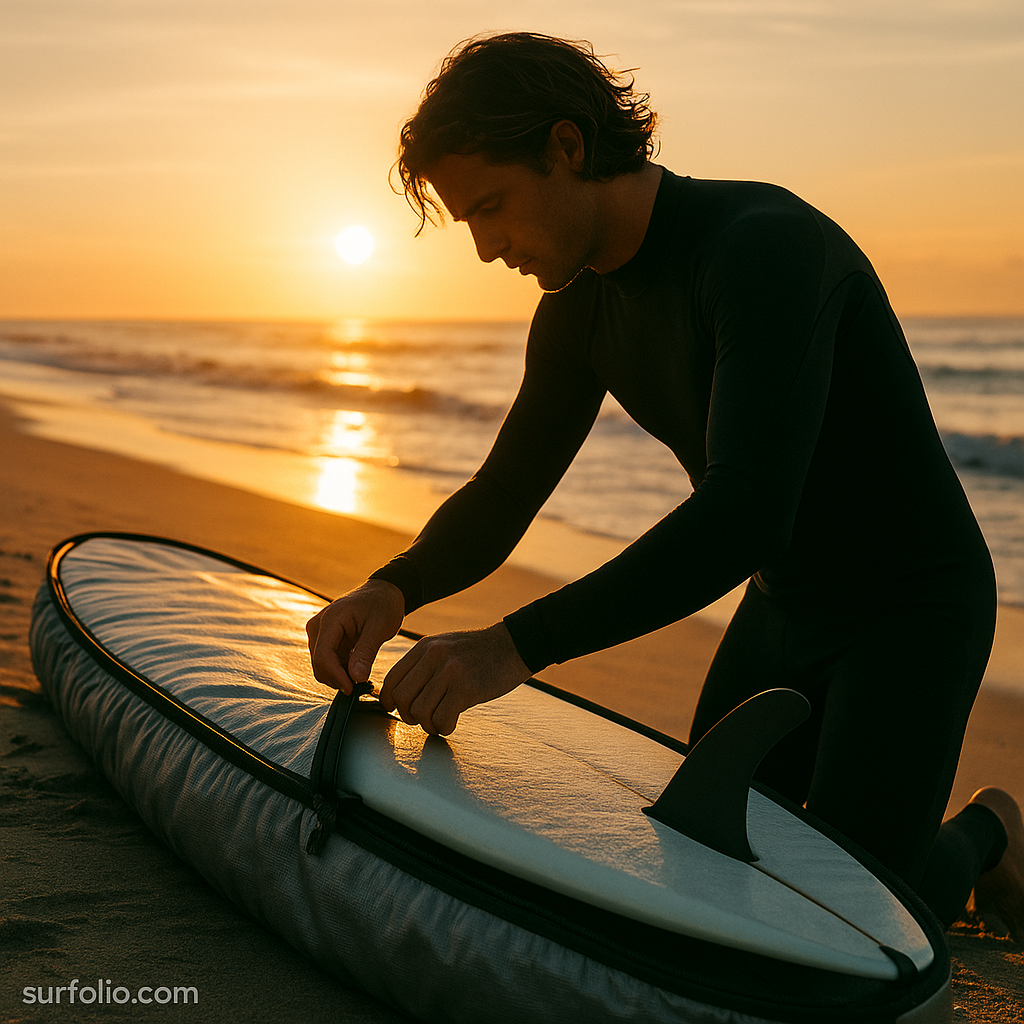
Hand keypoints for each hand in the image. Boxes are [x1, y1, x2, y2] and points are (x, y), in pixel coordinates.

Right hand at [306, 579, 404, 692]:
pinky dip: (341, 669)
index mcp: (331, 619)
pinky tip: (358, 668)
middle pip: (319, 663)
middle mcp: (318, 625)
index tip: (353, 688)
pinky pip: (328, 661)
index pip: (323, 655)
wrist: (383, 593)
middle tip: (361, 683)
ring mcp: (319, 632)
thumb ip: (366, 652)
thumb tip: (356, 678)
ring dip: (339, 675)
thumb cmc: (383, 604)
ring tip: (362, 674)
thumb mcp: (380, 627)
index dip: (336, 676)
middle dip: (338, 678)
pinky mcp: (325, 638)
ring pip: (321, 665)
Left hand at [379, 623, 530, 735]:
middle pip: (402, 697)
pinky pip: (442, 718)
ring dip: (428, 724)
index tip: (395, 710)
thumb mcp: (444, 646)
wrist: (514, 645)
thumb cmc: (479, 651)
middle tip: (422, 719)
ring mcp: (450, 672)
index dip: (389, 700)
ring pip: (421, 711)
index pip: (392, 678)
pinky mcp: (467, 688)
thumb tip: (400, 692)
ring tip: (439, 721)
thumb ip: (423, 664)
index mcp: (425, 647)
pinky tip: (451, 723)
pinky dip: (444, 727)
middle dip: (408, 715)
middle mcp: (433, 657)